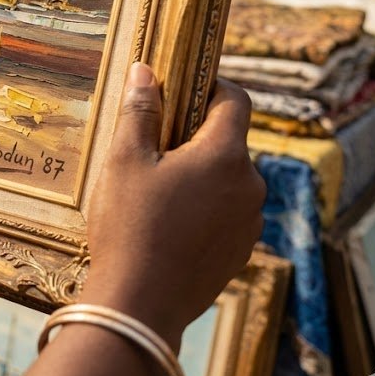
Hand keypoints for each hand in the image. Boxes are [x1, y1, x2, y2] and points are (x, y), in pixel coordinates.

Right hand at [81, 62, 264, 348]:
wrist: (140, 304)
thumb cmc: (130, 226)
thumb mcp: (125, 160)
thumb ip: (140, 111)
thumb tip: (145, 71)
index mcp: (225, 155)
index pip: (236, 99)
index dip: (212, 86)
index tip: (182, 88)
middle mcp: (250, 185)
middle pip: (229, 141)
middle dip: (196, 136)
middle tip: (153, 147)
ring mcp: (249, 221)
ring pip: (228, 179)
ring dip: (200, 175)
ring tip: (156, 191)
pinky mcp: (240, 251)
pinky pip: (226, 213)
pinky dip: (204, 208)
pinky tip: (167, 224)